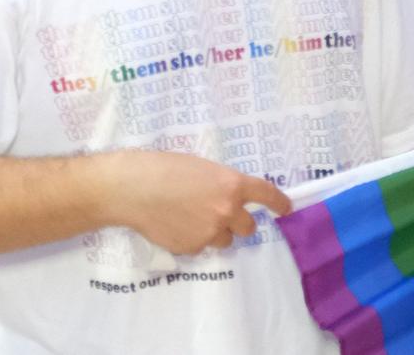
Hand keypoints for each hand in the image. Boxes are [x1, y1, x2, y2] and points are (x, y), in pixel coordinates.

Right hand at [104, 149, 291, 255]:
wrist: (128, 188)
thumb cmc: (158, 167)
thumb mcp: (196, 166)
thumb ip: (218, 182)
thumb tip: (228, 196)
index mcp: (230, 184)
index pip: (267, 194)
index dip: (279, 203)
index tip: (286, 208)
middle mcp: (227, 211)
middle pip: (249, 226)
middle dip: (236, 221)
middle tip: (217, 212)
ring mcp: (210, 232)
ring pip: (224, 239)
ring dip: (214, 231)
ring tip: (186, 216)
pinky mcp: (193, 248)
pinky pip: (201, 246)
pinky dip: (192, 237)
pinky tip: (172, 224)